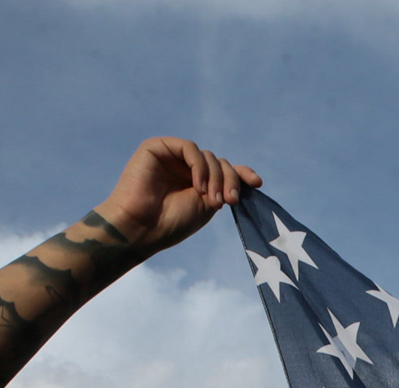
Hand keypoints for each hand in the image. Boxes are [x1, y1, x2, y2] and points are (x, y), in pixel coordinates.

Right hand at [94, 137, 261, 257]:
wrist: (141, 228)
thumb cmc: (170, 223)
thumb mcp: (206, 206)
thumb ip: (223, 188)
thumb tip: (248, 177)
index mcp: (194, 183)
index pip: (223, 171)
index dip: (241, 174)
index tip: (257, 183)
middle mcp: (183, 168)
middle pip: (219, 163)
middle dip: (230, 180)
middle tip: (230, 200)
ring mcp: (170, 157)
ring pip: (207, 156)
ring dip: (216, 177)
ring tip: (212, 199)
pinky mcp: (156, 148)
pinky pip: (189, 148)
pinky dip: (199, 166)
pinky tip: (197, 186)